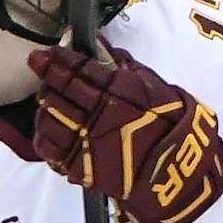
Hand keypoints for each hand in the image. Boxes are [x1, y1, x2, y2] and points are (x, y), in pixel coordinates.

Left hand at [29, 46, 222, 222]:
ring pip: (49, 118)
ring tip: (46, 99)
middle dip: (47, 76)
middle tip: (41, 67)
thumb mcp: (159, 88)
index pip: (80, 70)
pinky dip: (44, 136)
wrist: (181, 171)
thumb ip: (130, 69)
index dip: (59, 59)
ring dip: (45, 105)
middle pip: (60, 91)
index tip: (45, 52)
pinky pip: (51, 149)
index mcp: (118, 91)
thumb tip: (106, 50)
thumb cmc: (175, 125)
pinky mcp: (81, 166)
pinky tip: (47, 129)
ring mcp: (86, 141)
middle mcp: (97, 114)